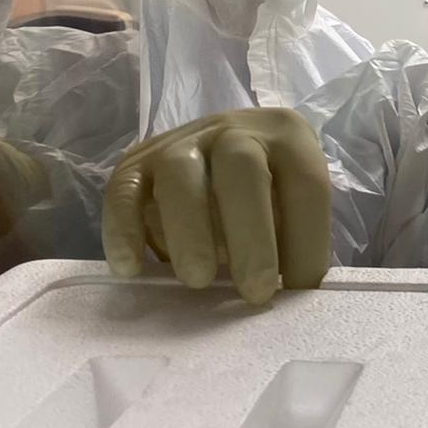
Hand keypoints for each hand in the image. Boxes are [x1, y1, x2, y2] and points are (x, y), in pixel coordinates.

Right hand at [103, 107, 329, 304]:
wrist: (222, 149)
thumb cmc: (269, 192)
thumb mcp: (293, 205)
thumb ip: (294, 241)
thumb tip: (292, 296)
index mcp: (287, 137)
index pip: (305, 184)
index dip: (306, 240)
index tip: (298, 290)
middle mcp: (234, 130)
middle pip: (241, 170)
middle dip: (250, 236)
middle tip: (254, 293)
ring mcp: (181, 141)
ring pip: (179, 173)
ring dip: (190, 231)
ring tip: (198, 280)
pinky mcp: (137, 162)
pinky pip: (122, 190)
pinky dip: (124, 229)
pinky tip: (132, 268)